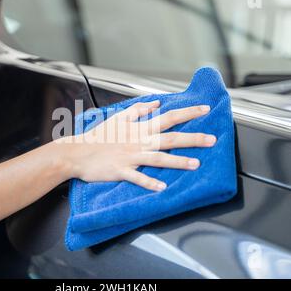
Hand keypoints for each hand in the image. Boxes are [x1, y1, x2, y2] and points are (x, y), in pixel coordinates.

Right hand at [60, 100, 215, 191]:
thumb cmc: (99, 136)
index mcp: (139, 128)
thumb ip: (138, 110)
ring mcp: (130, 156)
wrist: (78, 151)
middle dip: (192, 138)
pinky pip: (137, 177)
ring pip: (158, 158)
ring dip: (177, 161)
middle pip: (169, 138)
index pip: (168, 117)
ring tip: (195, 164)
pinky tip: (162, 188)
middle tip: (212, 140)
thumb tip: (156, 102)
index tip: (205, 110)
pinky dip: (149, 182)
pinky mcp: (121, 170)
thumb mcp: (118, 117)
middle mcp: (138, 141)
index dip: (187, 113)